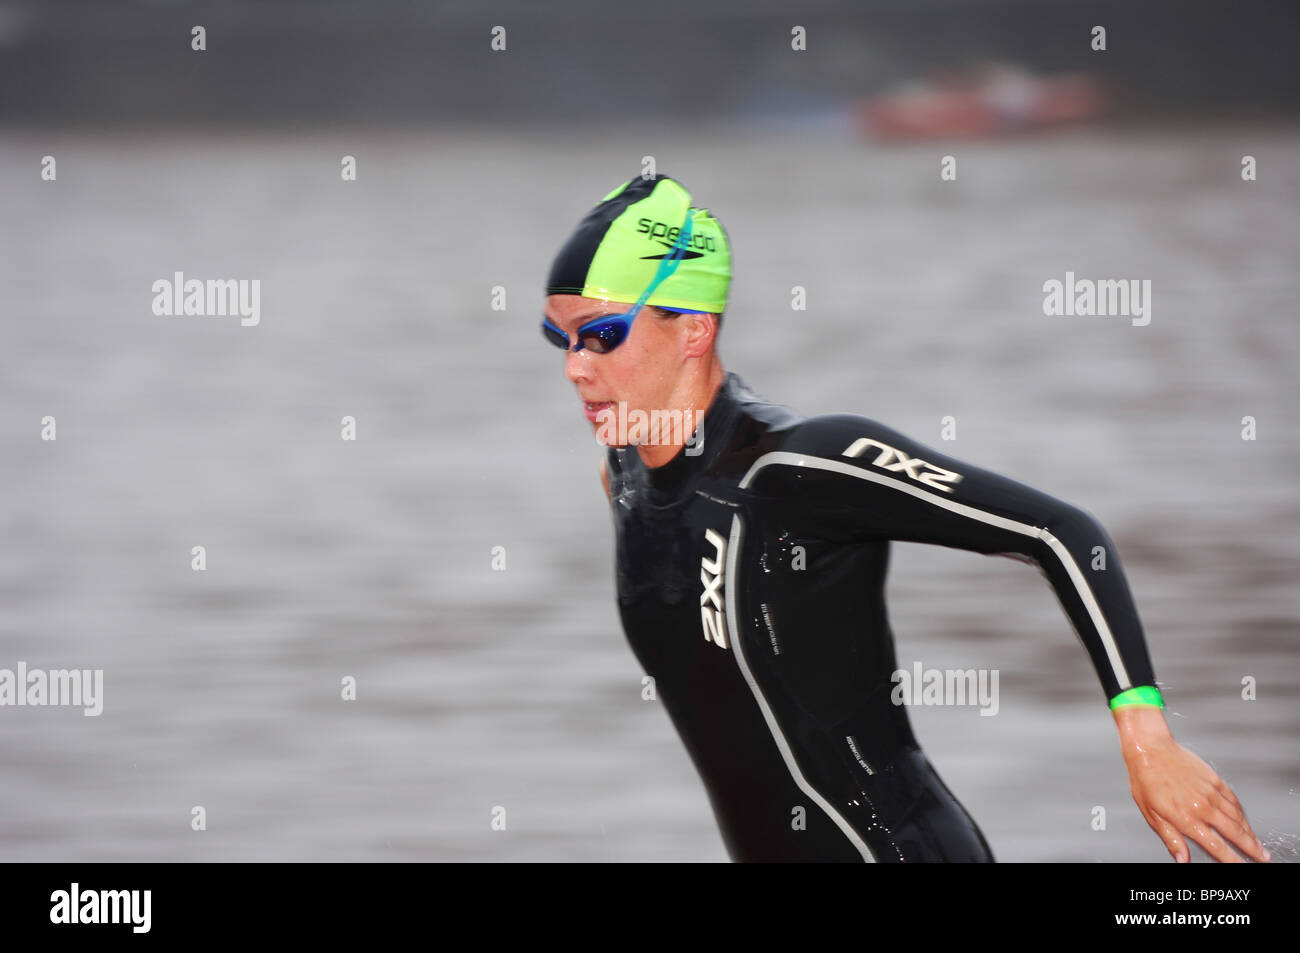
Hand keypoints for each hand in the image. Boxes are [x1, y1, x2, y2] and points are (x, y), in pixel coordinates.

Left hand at [1114, 706, 1268, 862]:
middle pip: (1234, 832)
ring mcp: (1210, 792)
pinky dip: (1241, 812)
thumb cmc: (1145, 780)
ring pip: (1237, 817)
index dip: (1231, 859)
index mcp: (1186, 818)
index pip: (1216, 846)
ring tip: (1256, 843)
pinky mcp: (1214, 779)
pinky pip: (1233, 799)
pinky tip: (1244, 818)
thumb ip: (1171, 838)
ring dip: (1249, 831)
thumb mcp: (1151, 815)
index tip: (1241, 866)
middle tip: (1262, 857)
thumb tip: (1182, 859)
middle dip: (1251, 847)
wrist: (1150, 749)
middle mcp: (1202, 807)